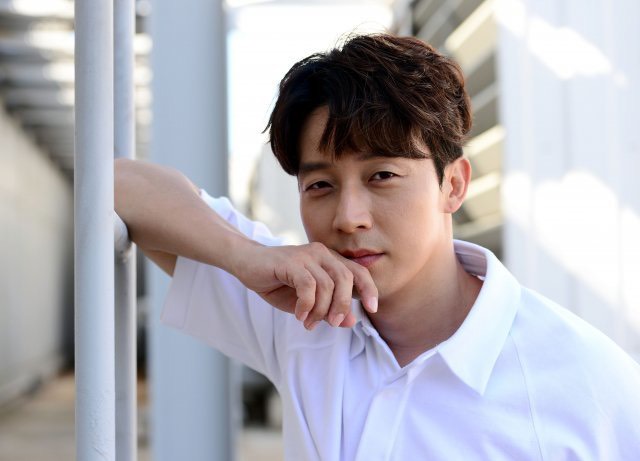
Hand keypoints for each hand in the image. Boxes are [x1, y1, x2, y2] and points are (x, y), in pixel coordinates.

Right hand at [233, 241, 377, 329]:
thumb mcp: (307, 301)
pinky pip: (308, 286)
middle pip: (346, 279)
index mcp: (329, 260)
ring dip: (320, 310)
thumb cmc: (278, 281)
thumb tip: (351, 322)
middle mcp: (321, 254)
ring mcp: (306, 256)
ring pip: (327, 285)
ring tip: (308, 322)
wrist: (246, 263)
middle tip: (332, 323)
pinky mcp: (290, 262)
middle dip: (342, 306)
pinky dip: (306, 305)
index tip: (372, 308)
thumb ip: (328, 309)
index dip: (369, 289)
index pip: (358, 271)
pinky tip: (298, 314)